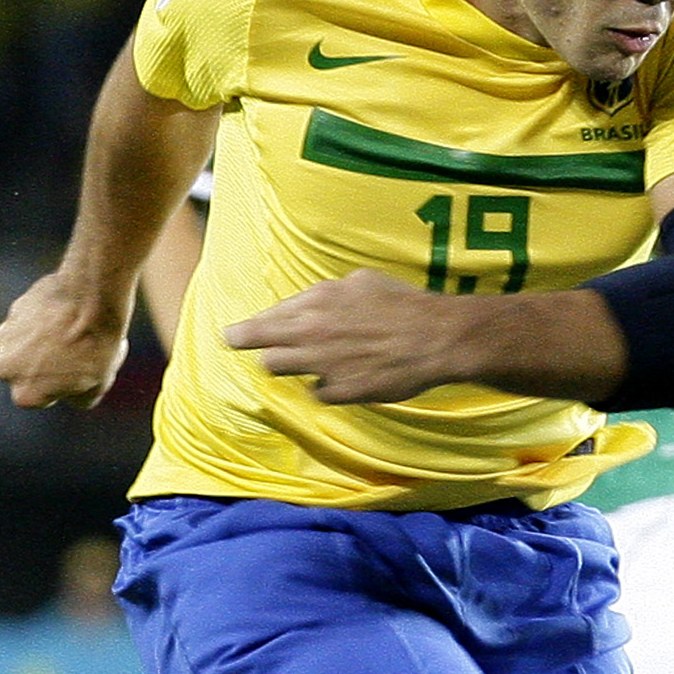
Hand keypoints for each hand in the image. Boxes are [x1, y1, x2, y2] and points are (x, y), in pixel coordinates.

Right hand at [0, 270, 128, 408]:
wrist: (92, 302)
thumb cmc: (96, 348)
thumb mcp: (97, 385)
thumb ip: (78, 397)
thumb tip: (71, 394)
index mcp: (24, 395)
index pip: (40, 396)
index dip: (60, 385)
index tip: (76, 372)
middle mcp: (5, 369)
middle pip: (25, 370)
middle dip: (42, 363)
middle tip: (72, 351)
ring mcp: (6, 337)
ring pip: (22, 345)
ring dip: (40, 341)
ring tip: (70, 331)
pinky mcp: (13, 310)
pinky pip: (27, 321)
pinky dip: (41, 320)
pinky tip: (65, 313)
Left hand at [222, 270, 470, 404]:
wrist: (437, 337)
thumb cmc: (404, 305)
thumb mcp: (362, 282)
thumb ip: (328, 295)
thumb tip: (310, 303)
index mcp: (317, 300)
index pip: (264, 316)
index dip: (249, 325)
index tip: (237, 332)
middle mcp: (311, 330)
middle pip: (254, 342)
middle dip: (243, 341)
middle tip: (236, 342)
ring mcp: (323, 363)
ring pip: (275, 366)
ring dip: (284, 363)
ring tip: (300, 360)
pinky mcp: (340, 390)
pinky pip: (317, 391)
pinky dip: (325, 386)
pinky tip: (344, 378)